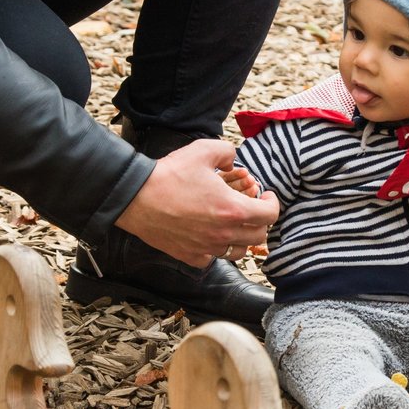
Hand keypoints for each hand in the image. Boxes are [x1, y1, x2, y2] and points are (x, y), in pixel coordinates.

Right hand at [116, 140, 278, 266]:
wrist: (136, 196)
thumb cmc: (170, 174)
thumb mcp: (204, 150)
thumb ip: (227, 152)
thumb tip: (234, 161)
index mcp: (233, 209)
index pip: (270, 214)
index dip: (272, 202)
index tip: (265, 195)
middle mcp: (224, 233)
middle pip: (258, 235)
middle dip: (259, 218)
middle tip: (250, 206)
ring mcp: (207, 247)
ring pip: (238, 251)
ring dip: (241, 236)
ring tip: (233, 221)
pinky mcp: (190, 255)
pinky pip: (213, 258)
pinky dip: (217, 248)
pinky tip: (210, 234)